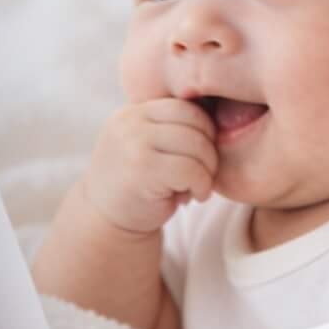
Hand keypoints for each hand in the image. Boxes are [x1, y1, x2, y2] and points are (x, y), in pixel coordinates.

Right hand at [82, 98, 219, 235]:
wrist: (105, 222)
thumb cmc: (137, 185)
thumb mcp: (146, 146)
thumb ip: (170, 129)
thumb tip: (222, 117)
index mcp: (133, 112)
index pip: (185, 106)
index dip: (204, 130)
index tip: (200, 155)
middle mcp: (130, 122)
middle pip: (194, 123)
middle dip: (209, 150)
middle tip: (204, 173)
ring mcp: (133, 143)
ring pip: (196, 145)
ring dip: (207, 171)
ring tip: (197, 186)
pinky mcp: (141, 170)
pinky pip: (191, 169)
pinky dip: (201, 185)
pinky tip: (193, 196)